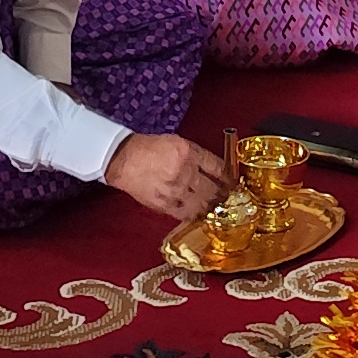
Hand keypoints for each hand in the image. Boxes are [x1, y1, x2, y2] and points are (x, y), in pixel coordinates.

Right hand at [104, 133, 228, 221]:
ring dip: (212, 208)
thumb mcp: (176, 142)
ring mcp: (175, 190)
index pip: (217, 166)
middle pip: (213, 188)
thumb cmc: (147, 148)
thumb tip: (212, 168)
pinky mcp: (165, 204)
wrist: (124, 160)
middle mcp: (185, 171)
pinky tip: (199, 215)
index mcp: (188, 152)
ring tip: (218, 210)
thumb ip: (195, 154)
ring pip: (203, 204)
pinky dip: (195, 215)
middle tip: (231, 199)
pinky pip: (186, 214)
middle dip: (224, 195)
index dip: (228, 176)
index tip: (233, 182)